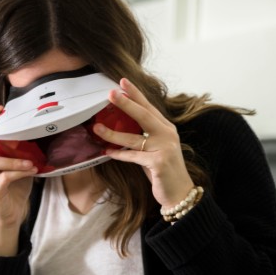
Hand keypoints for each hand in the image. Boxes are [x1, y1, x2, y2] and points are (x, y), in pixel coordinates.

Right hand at [0, 106, 37, 255]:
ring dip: (11, 160)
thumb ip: (22, 148)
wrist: (12, 212)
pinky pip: (3, 178)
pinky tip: (31, 170)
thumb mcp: (19, 162)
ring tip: (29, 162)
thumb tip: (38, 129)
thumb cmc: (15, 184)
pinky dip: (18, 172)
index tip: (0, 110)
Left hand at [92, 78, 194, 210]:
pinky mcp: (158, 162)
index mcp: (165, 128)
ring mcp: (164, 147)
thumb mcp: (154, 148)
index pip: (148, 107)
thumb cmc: (162, 170)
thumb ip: (143, 136)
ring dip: (113, 133)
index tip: (122, 81)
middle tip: (111, 93)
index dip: (135, 94)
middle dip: (126, 103)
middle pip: (144, 115)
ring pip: (133, 137)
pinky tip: (107, 152)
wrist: (179, 193)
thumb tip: (119, 126)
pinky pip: (133, 156)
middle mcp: (167, 134)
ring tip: (97, 127)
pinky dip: (119, 154)